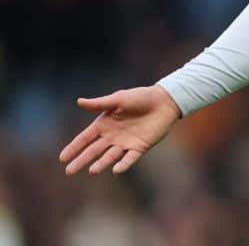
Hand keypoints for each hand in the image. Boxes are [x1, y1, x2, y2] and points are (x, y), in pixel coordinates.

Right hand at [59, 85, 181, 174]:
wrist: (164, 101)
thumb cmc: (140, 97)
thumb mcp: (118, 99)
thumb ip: (99, 103)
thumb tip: (78, 101)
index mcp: (104, 124)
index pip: (85, 138)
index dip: (74, 147)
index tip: (62, 158)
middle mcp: (112, 136)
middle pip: (94, 150)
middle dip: (81, 160)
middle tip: (69, 171)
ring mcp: (126, 143)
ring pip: (110, 156)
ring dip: (101, 163)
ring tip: (92, 171)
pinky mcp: (140, 147)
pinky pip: (130, 158)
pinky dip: (124, 164)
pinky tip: (117, 169)